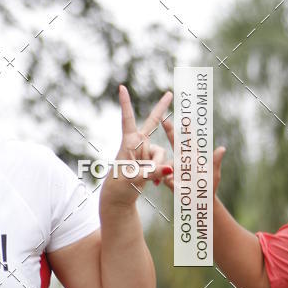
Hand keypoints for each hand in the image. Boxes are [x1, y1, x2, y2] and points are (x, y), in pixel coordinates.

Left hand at [101, 85, 173, 206]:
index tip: (122, 87)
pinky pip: (163, 163)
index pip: (127, 119)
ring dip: (159, 168)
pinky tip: (156, 185)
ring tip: (151, 182)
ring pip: (162, 154)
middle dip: (162, 109)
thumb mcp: (135, 179)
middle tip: (169, 93)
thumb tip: (170, 168)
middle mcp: (137, 145)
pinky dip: (161, 173)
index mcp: (128, 143)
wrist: (118, 200)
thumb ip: (152, 172)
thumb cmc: (120, 188)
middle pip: (152, 123)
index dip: (126, 103)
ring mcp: (144, 153)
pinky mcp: (149, 162)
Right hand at [161, 117, 225, 194]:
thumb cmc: (209, 187)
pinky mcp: (169, 180)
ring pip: (168, 165)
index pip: (190, 141)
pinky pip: (166, 178)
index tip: (185, 118)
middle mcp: (183, 161)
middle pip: (175, 143)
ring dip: (172, 171)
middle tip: (164, 119)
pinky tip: (179, 188)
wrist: (201, 203)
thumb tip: (222, 148)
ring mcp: (175, 170)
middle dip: (170, 131)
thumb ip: (215, 161)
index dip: (187, 130)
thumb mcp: (214, 174)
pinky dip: (172, 182)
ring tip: (184, 184)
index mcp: (194, 158)